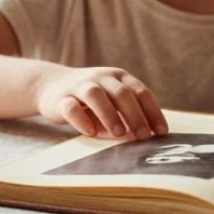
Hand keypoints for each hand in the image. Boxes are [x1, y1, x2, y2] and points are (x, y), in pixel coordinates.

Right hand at [34, 66, 166, 139]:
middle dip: (135, 115)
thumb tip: (148, 135)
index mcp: (119, 77)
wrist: (52, 85)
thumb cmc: (92, 98)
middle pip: (121, 93)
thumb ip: (129, 113)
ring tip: (118, 134)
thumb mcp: (113, 99)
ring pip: (96, 95)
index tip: (161, 132)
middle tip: (143, 136)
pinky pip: (71, 107)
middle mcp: (101, 77)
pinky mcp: (61, 98)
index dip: (153, 112)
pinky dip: (81, 119)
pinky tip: (90, 132)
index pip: (141, 92)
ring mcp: (80, 85)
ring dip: (109, 114)